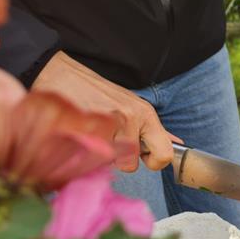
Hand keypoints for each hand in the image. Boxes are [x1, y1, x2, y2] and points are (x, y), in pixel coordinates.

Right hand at [32, 51, 178, 171]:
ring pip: (111, 161)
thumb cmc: (99, 94)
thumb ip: (154, 129)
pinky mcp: (87, 127)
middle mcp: (131, 118)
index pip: (165, 154)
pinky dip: (87, 149)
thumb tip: (177, 144)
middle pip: (133, 164)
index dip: (153, 162)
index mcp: (146, 114)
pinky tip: (84, 132)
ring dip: (102, 153)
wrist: (61, 74)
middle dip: (123, 161)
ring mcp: (109, 122)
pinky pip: (93, 156)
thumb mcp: (133, 107)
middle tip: (114, 143)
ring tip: (96, 132)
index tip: (142, 155)